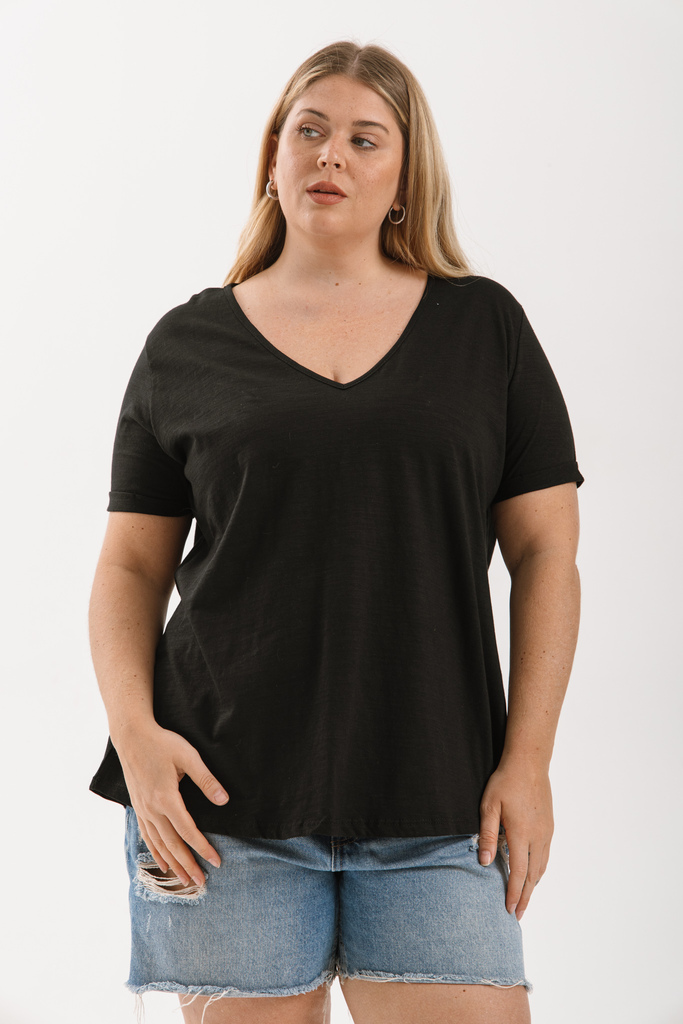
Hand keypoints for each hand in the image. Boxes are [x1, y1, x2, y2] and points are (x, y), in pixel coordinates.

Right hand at [114, 721, 229, 886]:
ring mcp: (142, 809)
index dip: (202, 848)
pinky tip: (162, 863)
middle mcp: (152, 809)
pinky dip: (155, 852)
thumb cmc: (162, 743)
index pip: (188, 831)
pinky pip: (147, 835)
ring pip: (158, 844)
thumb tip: (224, 800)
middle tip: (201, 883)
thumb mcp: (188, 757)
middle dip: (188, 865)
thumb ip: (206, 780)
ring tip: (184, 880)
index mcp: (166, 798)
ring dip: (172, 864)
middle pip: (172, 844)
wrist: (131, 736)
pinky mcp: (138, 806)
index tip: (216, 862)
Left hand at [478, 763, 552, 920]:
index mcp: (521, 833)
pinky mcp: (549, 826)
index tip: (509, 910)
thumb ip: (487, 835)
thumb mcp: (489, 806)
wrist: (529, 763)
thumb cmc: (505, 782)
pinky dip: (539, 870)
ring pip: (541, 867)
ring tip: (524, 899)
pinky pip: (545, 855)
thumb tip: (484, 862)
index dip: (513, 893)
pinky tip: (533, 874)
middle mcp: (538, 837)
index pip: (519, 873)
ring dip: (533, 886)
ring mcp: (546, 832)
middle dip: (525, 897)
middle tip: (517, 914)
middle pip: (533, 876)